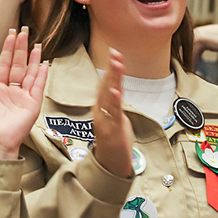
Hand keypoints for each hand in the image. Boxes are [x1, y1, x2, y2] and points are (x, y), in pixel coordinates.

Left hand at [0, 27, 47, 159]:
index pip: (4, 64)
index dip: (8, 49)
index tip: (11, 34)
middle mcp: (12, 91)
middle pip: (18, 65)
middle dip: (21, 48)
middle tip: (24, 31)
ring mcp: (24, 97)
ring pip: (30, 73)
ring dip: (33, 58)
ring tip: (36, 43)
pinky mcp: (33, 104)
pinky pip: (38, 86)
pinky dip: (41, 75)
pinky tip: (44, 63)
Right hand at [91, 49, 134, 178]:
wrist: (110, 164)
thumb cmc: (114, 142)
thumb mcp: (115, 118)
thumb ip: (114, 104)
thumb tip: (117, 90)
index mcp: (101, 107)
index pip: (106, 84)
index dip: (110, 69)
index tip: (114, 53)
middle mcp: (101, 111)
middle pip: (106, 86)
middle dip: (112, 69)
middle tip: (115, 52)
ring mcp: (106, 120)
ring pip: (110, 96)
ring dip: (114, 79)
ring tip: (117, 64)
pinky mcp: (113, 129)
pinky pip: (114, 113)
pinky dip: (115, 101)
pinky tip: (116, 90)